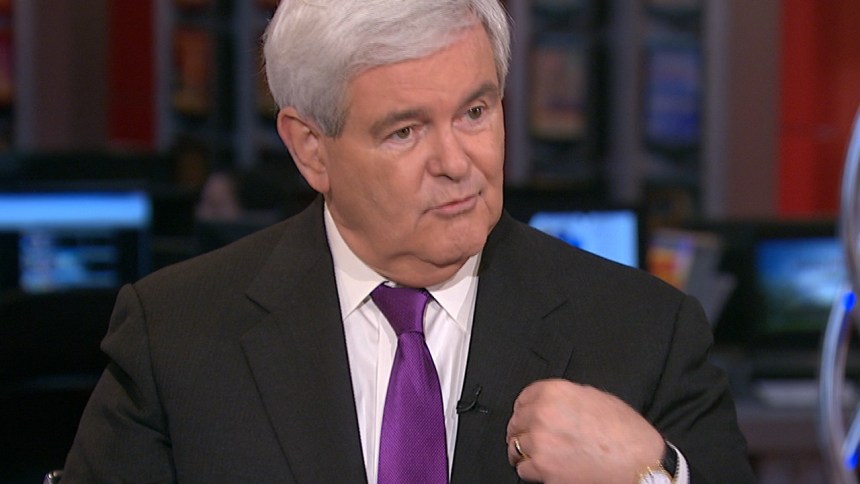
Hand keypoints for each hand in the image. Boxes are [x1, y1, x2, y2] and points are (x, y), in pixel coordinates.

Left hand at [506, 379, 663, 482]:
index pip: (522, 398)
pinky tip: (543, 469)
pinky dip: (531, 470)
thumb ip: (567, 397)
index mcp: (554, 393)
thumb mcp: (596, 397)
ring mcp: (540, 444)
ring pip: (515, 448)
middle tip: (530, 438)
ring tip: (536, 455)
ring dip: (523, 452)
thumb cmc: (625, 432)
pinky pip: (523, 470)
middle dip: (522, 431)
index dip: (524, 409)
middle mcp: (542, 415)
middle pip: (516, 424)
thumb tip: (553, 401)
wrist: (639, 462)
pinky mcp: (543, 470)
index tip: (525, 417)